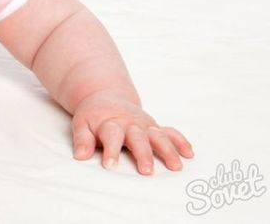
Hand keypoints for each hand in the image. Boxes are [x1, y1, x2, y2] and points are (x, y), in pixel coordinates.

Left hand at [71, 90, 193, 174]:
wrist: (106, 98)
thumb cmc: (93, 116)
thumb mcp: (81, 124)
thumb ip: (82, 139)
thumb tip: (80, 156)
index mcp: (111, 123)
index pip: (111, 136)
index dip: (111, 151)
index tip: (110, 165)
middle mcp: (130, 124)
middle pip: (138, 138)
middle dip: (143, 154)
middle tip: (147, 171)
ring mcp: (145, 125)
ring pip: (158, 136)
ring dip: (168, 150)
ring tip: (175, 166)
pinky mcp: (154, 127)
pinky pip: (171, 133)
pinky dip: (180, 141)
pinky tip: (189, 154)